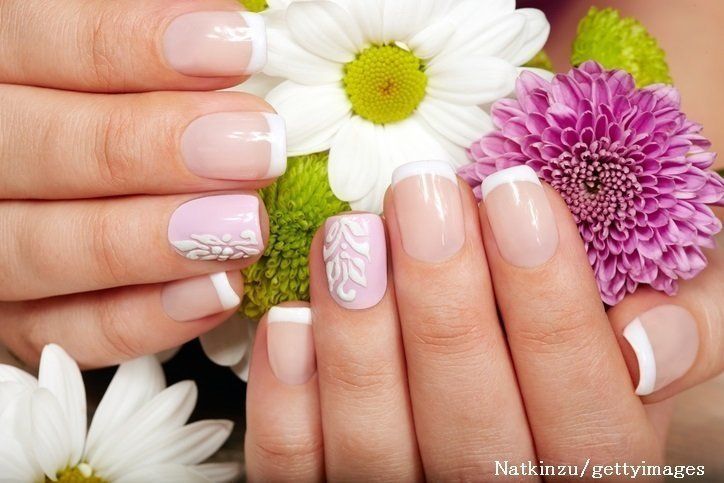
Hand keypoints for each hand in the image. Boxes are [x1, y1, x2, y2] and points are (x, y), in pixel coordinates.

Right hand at [0, 0, 281, 367]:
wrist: (76, 168)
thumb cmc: (107, 97)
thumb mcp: (97, 43)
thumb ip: (139, 26)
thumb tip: (238, 21)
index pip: (37, 38)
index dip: (131, 44)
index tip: (239, 45)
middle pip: (38, 148)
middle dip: (151, 149)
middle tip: (258, 149)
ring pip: (42, 247)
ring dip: (148, 241)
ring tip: (246, 228)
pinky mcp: (12, 314)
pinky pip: (61, 331)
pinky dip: (140, 320)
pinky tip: (220, 292)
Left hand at [243, 162, 721, 479]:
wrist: (497, 407)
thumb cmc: (580, 362)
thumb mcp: (649, 344)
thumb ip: (687, 332)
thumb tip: (647, 336)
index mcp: (597, 476)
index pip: (588, 417)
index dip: (552, 306)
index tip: (515, 194)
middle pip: (474, 436)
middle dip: (445, 306)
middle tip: (422, 194)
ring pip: (378, 454)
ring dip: (360, 340)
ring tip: (352, 233)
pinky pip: (298, 474)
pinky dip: (288, 404)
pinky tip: (291, 320)